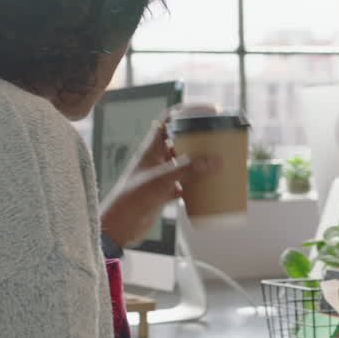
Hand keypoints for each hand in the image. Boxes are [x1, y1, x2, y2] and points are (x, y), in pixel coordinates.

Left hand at [99, 123, 221, 245]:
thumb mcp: (162, 179)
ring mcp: (159, 176)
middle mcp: (156, 158)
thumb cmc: (132, 198)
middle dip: (200, 139)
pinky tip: (209, 188)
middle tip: (220, 139)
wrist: (118, 226)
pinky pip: (184, 185)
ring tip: (219, 161)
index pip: (169, 119)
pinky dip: (196, 186)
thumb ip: (188, 169)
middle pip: (181, 140)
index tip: (210, 111)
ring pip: (184, 163)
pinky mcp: (162, 193)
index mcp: (152, 147)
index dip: (188, 111)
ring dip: (200, 162)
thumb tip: (216, 160)